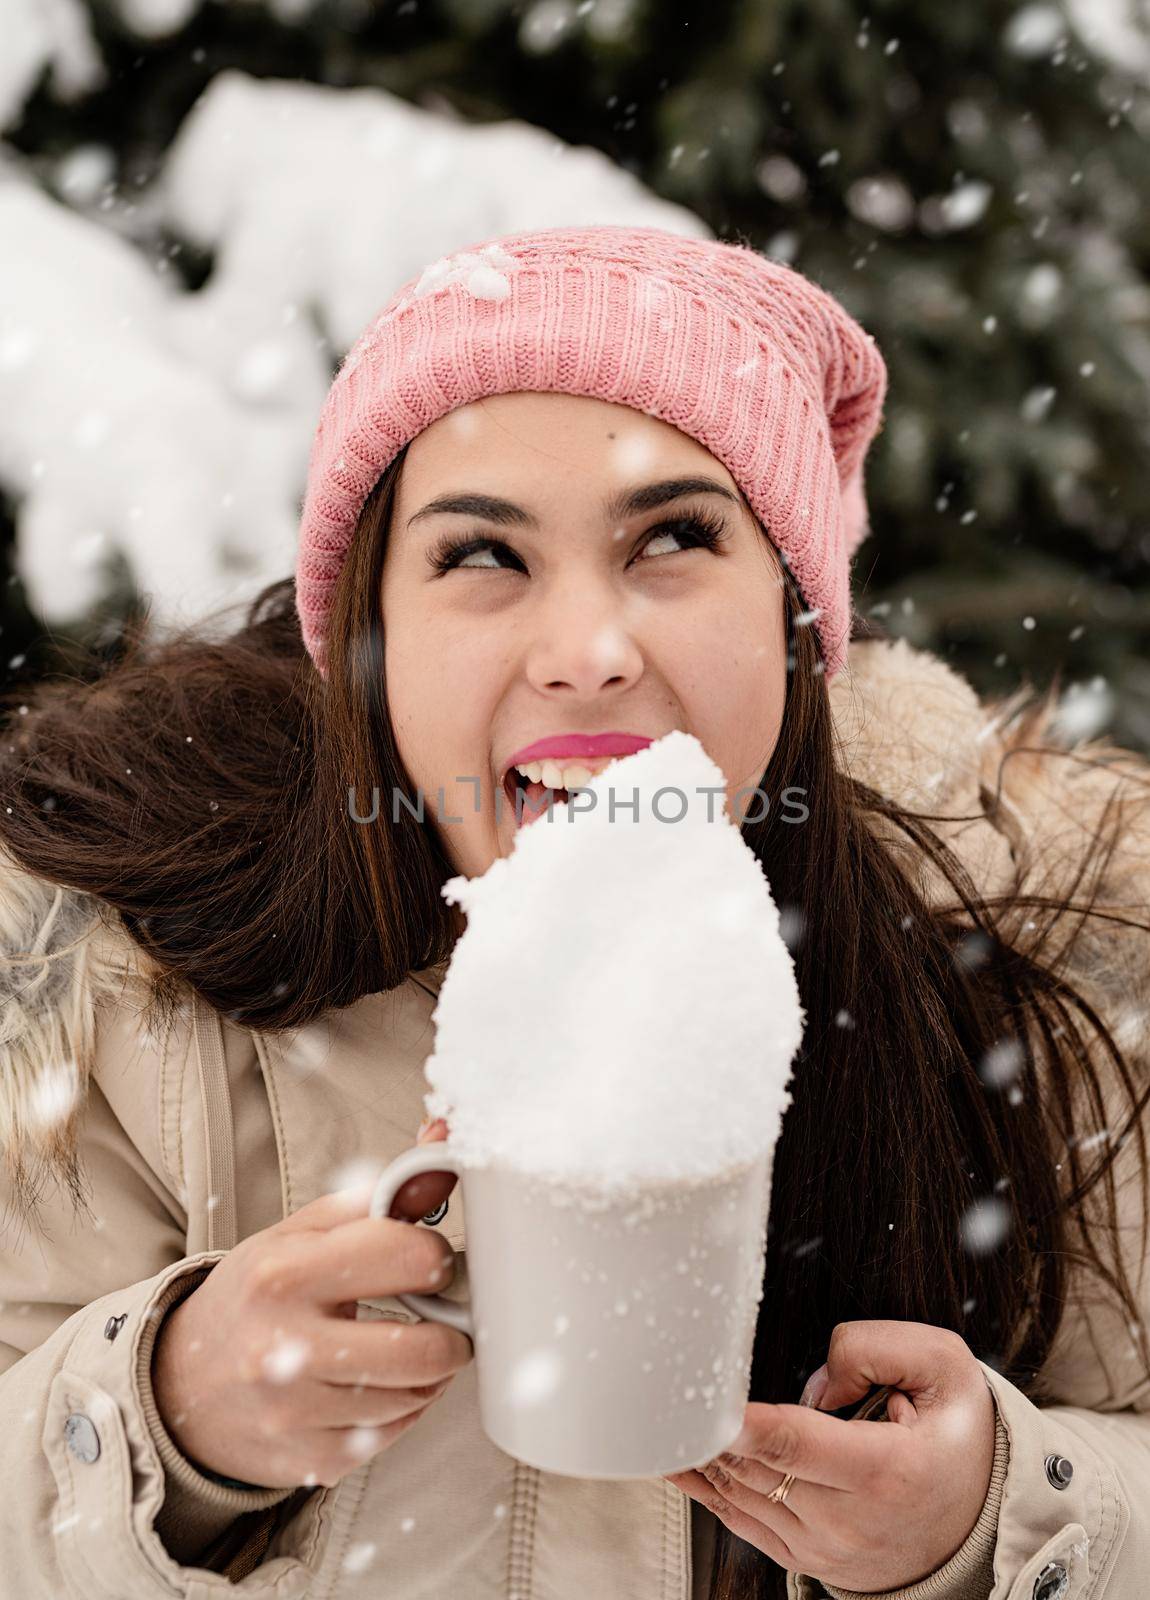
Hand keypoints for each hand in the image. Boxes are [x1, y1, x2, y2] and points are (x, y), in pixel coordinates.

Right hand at [152, 1117, 470, 1488]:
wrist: (183, 1382)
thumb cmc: (258, 1292)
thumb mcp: (304, 1231)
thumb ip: (380, 1191)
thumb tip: (443, 1139)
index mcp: (284, 1273)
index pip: (404, 1255)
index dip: (433, 1254)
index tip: (428, 1259)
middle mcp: (284, 1347)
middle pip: (422, 1348)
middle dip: (452, 1330)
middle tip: (441, 1313)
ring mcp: (295, 1412)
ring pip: (416, 1394)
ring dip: (431, 1369)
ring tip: (411, 1344)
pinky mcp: (309, 1460)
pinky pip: (395, 1433)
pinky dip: (404, 1406)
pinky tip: (381, 1382)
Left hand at [664, 1320, 995, 1592]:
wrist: (977, 1518)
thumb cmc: (957, 1437)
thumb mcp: (944, 1367)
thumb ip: (877, 1347)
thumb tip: (817, 1378)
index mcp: (887, 1470)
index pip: (797, 1445)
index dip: (747, 1425)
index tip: (710, 1408)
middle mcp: (851, 1519)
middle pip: (757, 1469)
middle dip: (712, 1431)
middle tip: (672, 1390)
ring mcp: (826, 1548)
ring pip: (741, 1497)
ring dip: (703, 1458)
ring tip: (666, 1419)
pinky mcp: (808, 1559)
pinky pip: (743, 1524)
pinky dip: (708, 1490)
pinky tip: (682, 1462)